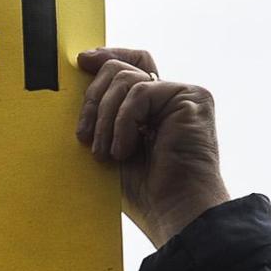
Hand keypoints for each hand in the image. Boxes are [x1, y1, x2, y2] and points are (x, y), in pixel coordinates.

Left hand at [75, 47, 232, 248]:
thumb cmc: (144, 193)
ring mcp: (182, 96)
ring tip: (107, 154)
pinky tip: (125, 150)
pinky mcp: (191, 98)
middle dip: (93, 99)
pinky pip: (140, 92)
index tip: (82, 62)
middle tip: (84, 136)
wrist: (173, 213)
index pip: (131, 64)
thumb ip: (102, 113)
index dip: (106, 57)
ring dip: (105, 118)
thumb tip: (79, 77)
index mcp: (153, 108)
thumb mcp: (110, 146)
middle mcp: (170, 97)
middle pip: (122, 67)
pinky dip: (124, 122)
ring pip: (125, 78)